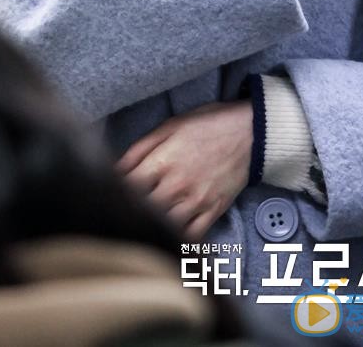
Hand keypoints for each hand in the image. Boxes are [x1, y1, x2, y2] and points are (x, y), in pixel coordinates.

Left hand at [116, 101, 252, 240]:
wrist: (250, 131)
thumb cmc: (207, 124)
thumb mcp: (169, 126)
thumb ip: (140, 149)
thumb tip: (116, 168)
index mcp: (162, 162)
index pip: (127, 187)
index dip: (116, 190)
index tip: (112, 191)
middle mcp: (177, 186)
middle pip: (143, 210)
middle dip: (132, 209)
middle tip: (126, 208)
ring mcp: (196, 201)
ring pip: (164, 226)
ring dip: (152, 224)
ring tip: (145, 220)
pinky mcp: (213, 211)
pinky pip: (192, 235)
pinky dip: (178, 238)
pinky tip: (169, 233)